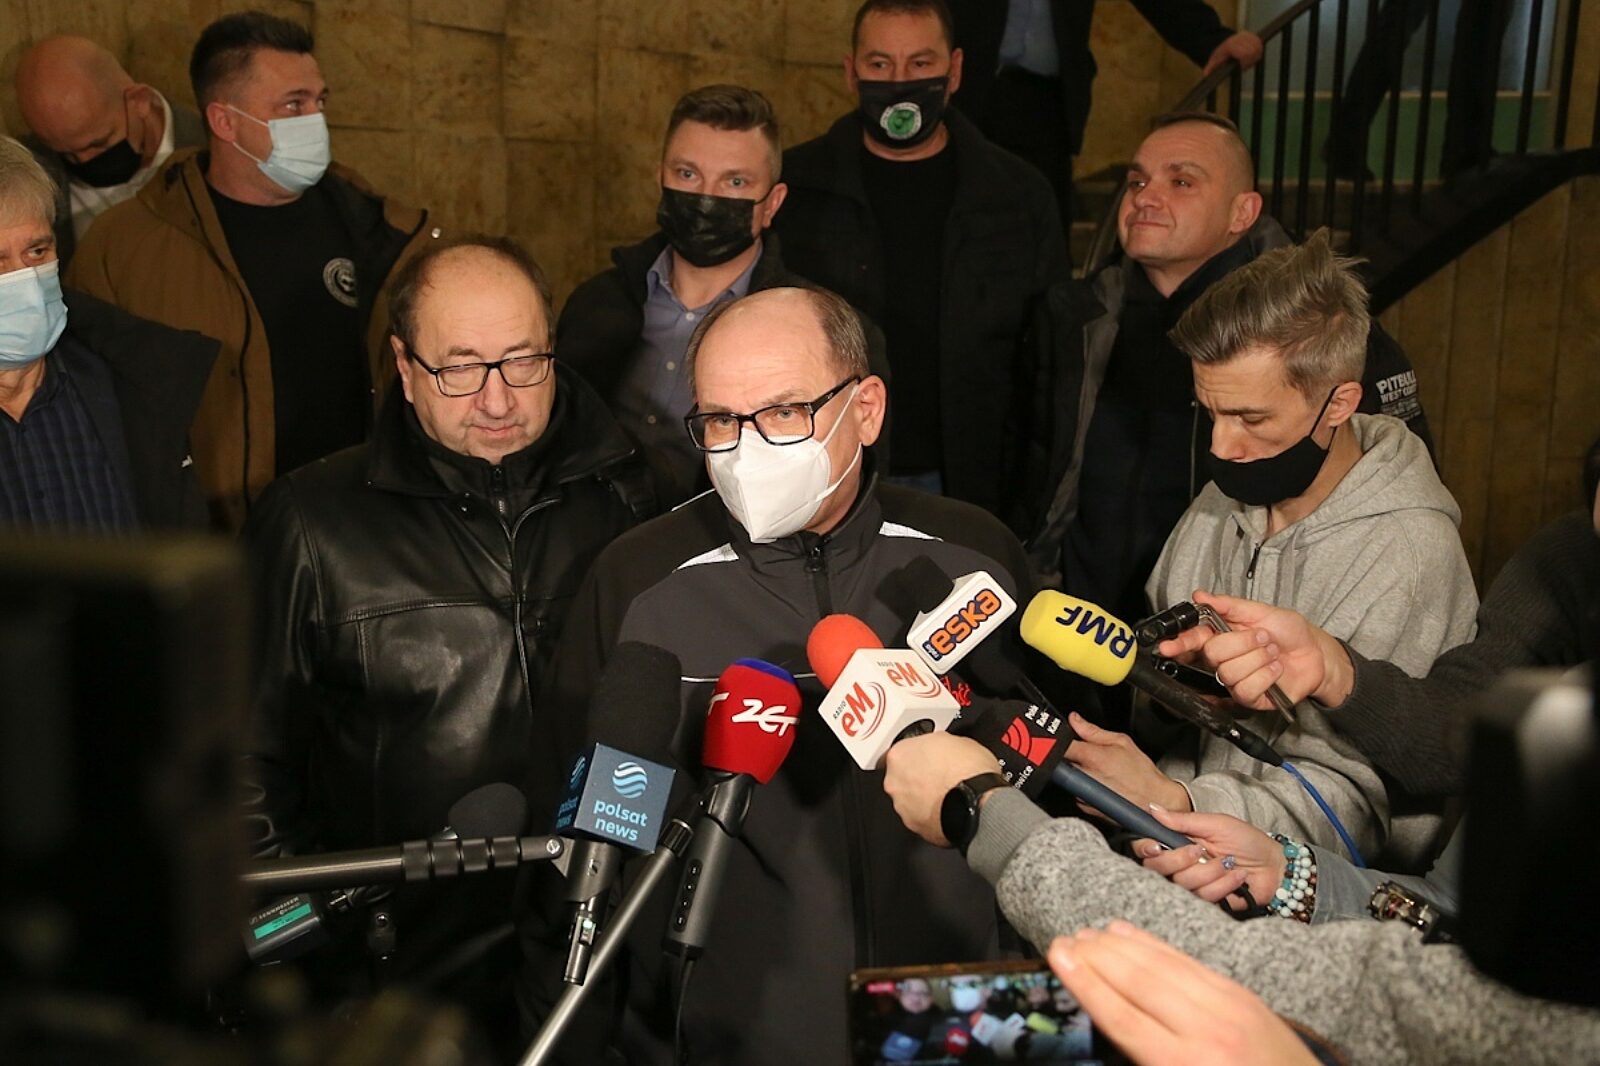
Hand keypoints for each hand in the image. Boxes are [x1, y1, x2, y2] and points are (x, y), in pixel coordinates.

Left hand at [882, 732, 1001, 846]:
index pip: (903, 751)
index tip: (931, 757)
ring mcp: (902, 806)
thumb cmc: (969, 772)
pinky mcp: (914, 826)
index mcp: (900, 755)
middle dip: (918, 777)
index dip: (920, 754)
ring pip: (909, 800)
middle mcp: (894, 782)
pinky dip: (932, 815)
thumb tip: (944, 749)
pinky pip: (921, 818)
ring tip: (947, 795)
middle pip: (902, 777)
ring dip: (924, 798)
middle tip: (940, 776)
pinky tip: (949, 809)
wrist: (977, 802)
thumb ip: (939, 744)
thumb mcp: (958, 740)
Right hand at [1049, 921, 1319, 1065]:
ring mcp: (1227, 1006)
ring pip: (1161, 963)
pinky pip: (1188, 961)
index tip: (1057, 957)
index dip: (1085, 984)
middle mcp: (1205, 1030)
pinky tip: (1128, 933)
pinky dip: (1153, 944)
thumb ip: (1145, 1060)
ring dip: (1118, 945)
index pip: (1121, 1016)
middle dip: (1096, 957)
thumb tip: (1106, 1026)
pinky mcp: (1241, 994)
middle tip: (1063, 939)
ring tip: (1086, 933)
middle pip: (1137, 981)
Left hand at [1063, 713, 1189, 814]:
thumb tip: (1074, 719)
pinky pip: (1075, 793)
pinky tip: (1099, 785)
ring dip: (1077, 773)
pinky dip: (1083, 788)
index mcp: (1092, 758)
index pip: (1060, 745)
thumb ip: (1092, 730)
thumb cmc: (1142, 774)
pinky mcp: (1085, 807)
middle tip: (1087, 756)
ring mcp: (1083, 795)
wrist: (1154, 801)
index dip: (1059, 741)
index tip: (1061, 739)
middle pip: (1062, 761)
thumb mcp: (1121, 742)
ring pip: (1068, 778)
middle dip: (1070, 757)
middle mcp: (1084, 777)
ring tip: (1098, 772)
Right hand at [1131, 807, 1283, 910]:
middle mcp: (1181, 865)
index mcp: (1179, 843)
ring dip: (1210, 871)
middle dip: (1180, 860)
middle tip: (1201, 851)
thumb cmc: (1248, 841)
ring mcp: (1193, 885)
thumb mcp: (1216, 824)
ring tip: (1228, 863)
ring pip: (1183, 883)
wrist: (1274, 867)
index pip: (1147, 849)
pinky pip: (1204, 897)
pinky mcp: (1207, 902)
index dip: (1145, 849)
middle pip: (1157, 869)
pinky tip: (1237, 878)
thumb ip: (1183, 820)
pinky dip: (1224, 884)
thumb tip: (1153, 809)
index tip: (1156, 846)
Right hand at [1154, 590, 1354, 709]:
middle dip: (1242, 642)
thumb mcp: (1260, 610)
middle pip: (1212, 654)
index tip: (1167, 646)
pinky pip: (1246, 688)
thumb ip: (1228, 604)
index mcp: (1221, 635)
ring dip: (1258, 658)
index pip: (1193, 639)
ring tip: (1272, 653)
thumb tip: (1201, 595)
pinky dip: (1266, 675)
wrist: (1315, 653)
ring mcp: (1235, 680)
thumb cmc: (1290, 632)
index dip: (1178, 643)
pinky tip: (1275, 669)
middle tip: (1262, 637)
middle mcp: (1225, 659)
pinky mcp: (1249, 697)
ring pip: (1230, 672)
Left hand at [1202, 31, 1264, 75]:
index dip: (1245, 62)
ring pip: (1258, 46)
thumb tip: (1205, 74)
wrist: (1221, 42)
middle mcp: (1240, 38)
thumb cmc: (1218, 54)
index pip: (1245, 53)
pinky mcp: (1252, 35)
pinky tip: (1252, 54)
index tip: (1241, 66)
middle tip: (1244, 63)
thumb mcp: (1213, 61)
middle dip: (1251, 60)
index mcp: (1231, 45)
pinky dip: (1258, 49)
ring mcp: (1246, 35)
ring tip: (1247, 59)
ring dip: (1255, 55)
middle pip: (1253, 51)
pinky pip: (1259, 43)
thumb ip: (1210, 68)